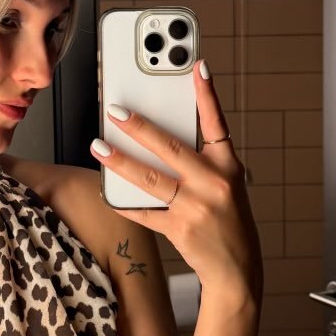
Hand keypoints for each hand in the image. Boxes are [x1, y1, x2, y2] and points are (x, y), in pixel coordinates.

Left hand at [91, 60, 262, 305]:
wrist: (237, 269)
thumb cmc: (228, 222)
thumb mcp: (226, 186)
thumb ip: (200, 162)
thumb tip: (159, 138)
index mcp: (228, 167)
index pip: (218, 123)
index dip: (207, 95)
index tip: (197, 66)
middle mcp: (214, 184)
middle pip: (172, 148)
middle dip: (141, 128)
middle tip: (116, 111)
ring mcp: (196, 208)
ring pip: (151, 179)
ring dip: (121, 162)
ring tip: (98, 146)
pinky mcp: (179, 230)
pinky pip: (145, 212)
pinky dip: (124, 202)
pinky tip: (106, 191)